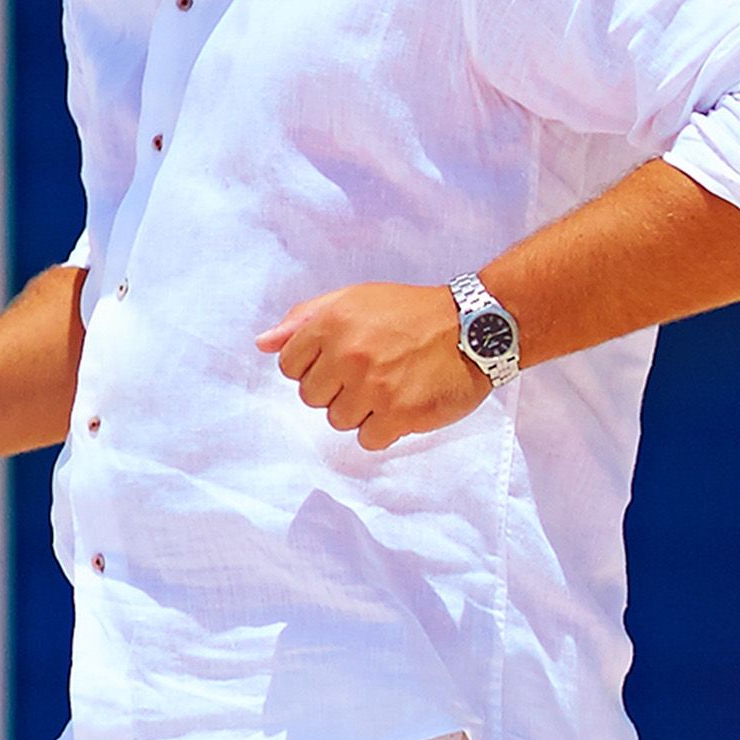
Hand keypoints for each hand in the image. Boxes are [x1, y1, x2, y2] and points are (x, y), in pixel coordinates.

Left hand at [262, 285, 490, 453]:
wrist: (476, 327)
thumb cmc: (413, 313)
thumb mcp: (355, 299)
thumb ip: (305, 319)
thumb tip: (263, 343)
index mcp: (331, 323)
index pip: (289, 366)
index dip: (314, 367)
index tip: (342, 360)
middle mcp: (348, 354)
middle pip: (312, 398)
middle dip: (337, 390)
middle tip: (371, 373)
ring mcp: (373, 387)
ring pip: (338, 421)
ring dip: (361, 411)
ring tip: (390, 388)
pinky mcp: (399, 414)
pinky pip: (368, 440)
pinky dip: (384, 430)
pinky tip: (403, 406)